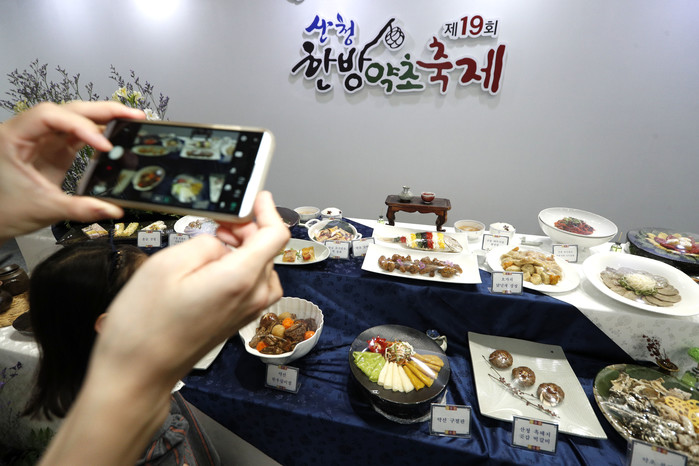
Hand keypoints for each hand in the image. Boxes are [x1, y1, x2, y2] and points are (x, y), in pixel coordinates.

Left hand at [0, 101, 144, 242]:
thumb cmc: (7, 210)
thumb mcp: (45, 209)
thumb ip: (80, 208)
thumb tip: (112, 209)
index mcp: (13, 138)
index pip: (50, 116)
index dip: (80, 126)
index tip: (104, 146)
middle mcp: (28, 132)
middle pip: (67, 109)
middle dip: (101, 111)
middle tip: (132, 116)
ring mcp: (43, 139)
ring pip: (75, 117)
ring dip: (103, 117)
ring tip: (131, 120)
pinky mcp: (55, 148)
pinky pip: (79, 133)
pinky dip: (99, 132)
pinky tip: (117, 135)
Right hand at [42, 191, 289, 465]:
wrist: (138, 373)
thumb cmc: (144, 323)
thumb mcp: (166, 264)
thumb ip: (205, 243)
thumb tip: (223, 242)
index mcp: (240, 278)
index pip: (276, 235)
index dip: (267, 211)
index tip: (254, 197)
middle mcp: (253, 296)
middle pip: (268, 248)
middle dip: (248, 228)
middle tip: (217, 219)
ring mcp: (248, 311)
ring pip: (260, 265)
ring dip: (242, 247)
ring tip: (211, 240)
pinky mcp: (238, 319)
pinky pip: (251, 283)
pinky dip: (239, 266)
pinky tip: (210, 265)